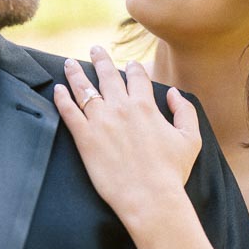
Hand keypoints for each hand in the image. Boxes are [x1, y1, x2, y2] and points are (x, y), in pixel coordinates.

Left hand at [54, 46, 201, 238]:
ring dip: (76, 74)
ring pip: (85, 89)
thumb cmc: (172, 173)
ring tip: (69, 63)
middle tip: (94, 50)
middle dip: (101, 60)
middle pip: (108, 76)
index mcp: (146, 106)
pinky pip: (69, 112)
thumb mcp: (191, 139)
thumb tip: (174, 93)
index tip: (129, 64)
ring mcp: (101, 122)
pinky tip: (57, 90)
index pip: (137, 77)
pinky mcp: (85, 138)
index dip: (133, 69)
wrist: (150, 198)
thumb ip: (185, 111)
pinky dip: (62, 99)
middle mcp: (121, 108)